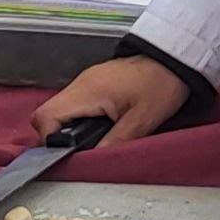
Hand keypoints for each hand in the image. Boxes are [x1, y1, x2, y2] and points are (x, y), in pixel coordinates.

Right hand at [34, 55, 188, 145]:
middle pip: (46, 113)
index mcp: (89, 91)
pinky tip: (96, 125)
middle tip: (76, 149)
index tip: (65, 152)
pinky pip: (73, 102)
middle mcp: (81, 83)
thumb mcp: (141, 121)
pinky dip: (76, 117)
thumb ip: (114, 142)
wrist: (172, 59)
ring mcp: (85, 81)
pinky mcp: (93, 82)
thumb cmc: (160, 85)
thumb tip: (93, 160)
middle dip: (55, 135)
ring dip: (66, 127)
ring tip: (89, 139)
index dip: (49, 139)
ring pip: (58, 108)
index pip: (46, 116)